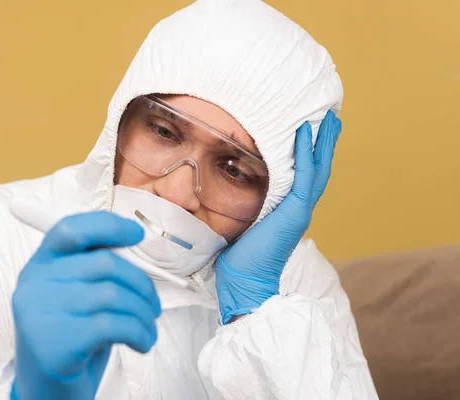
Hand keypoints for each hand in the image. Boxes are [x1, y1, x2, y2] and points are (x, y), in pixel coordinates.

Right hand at [11, 212, 161, 399]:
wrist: (47, 392)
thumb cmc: (71, 338)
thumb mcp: (78, 296)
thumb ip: (96, 270)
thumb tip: (137, 247)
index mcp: (40, 264)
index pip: (71, 229)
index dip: (108, 226)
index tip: (137, 234)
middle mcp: (33, 284)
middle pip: (104, 264)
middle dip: (141, 284)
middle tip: (153, 306)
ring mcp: (40, 313)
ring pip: (113, 295)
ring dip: (143, 313)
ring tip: (148, 329)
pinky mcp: (55, 343)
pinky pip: (114, 325)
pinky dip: (140, 333)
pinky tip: (142, 343)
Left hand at [215, 111, 341, 323]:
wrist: (244, 281)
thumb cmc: (240, 257)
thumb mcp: (246, 222)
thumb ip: (250, 206)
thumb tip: (235, 190)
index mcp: (290, 210)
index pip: (306, 177)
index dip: (312, 154)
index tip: (313, 132)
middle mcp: (300, 208)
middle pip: (319, 169)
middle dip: (325, 143)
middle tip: (332, 118)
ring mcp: (300, 209)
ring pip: (318, 169)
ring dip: (323, 142)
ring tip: (330, 119)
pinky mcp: (294, 211)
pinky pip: (303, 176)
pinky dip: (305, 153)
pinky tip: (304, 132)